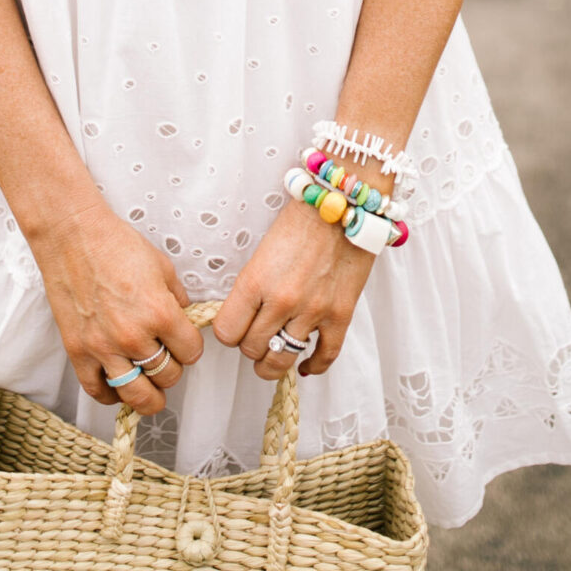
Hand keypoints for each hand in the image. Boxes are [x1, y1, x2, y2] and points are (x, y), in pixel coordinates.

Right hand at [28, 199, 201, 413]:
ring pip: (137, 395)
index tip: (184, 342)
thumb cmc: (115, 244)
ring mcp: (103, 347)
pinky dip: (111, 396)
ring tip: (149, 386)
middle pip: (168, 376)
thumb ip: (177, 298)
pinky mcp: (78, 352)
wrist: (72, 236)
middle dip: (172, 367)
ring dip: (148, 393)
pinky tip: (117, 386)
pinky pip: (98, 392)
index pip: (191, 352)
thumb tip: (184, 318)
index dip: (190, 347)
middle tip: (165, 356)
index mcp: (159, 313)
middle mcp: (133, 335)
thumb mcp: (162, 266)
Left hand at [212, 200, 373, 380]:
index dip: (229, 333)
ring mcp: (313, 311)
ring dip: (274, 362)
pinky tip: (306, 364)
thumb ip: (252, 287)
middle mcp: (282, 300)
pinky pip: (325, 357)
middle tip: (256, 335)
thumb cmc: (301, 219)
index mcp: (255, 281)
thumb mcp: (262, 251)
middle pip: (252, 349)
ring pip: (282, 359)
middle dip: (251, 346)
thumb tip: (242, 317)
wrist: (343, 204)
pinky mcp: (341, 315)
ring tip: (274, 355)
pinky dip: (313, 366)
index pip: (227, 332)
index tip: (235, 327)